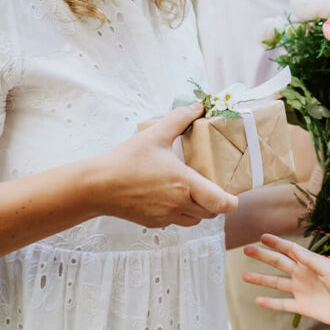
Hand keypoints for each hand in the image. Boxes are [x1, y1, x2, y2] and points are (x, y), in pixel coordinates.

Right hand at [88, 103, 238, 227]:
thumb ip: (179, 118)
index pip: (220, 203)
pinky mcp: (154, 222)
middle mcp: (178, 203)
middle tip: (211, 185)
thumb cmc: (126, 160)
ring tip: (191, 191)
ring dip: (199, 209)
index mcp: (184, 183)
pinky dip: (180, 212)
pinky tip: (169, 196)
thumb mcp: (155, 134)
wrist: (97, 185)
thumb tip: (198, 106)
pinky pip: (176, 221)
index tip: (232, 194)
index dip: (231, 202)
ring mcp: (166, 216)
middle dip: (215, 202)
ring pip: (195, 219)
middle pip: (211, 212)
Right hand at [242, 234, 329, 329]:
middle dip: (263, 256)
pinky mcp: (303, 307)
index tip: (263, 236)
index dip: (277, 243)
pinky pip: (283, 305)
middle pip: (279, 263)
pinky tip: (257, 300)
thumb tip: (293, 248)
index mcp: (312, 262)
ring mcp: (302, 291)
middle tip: (246, 249)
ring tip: (244, 275)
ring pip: (276, 283)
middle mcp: (304, 275)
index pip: (290, 249)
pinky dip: (270, 303)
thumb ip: (310, 260)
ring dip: (261, 279)